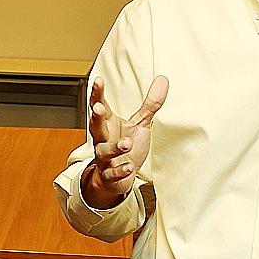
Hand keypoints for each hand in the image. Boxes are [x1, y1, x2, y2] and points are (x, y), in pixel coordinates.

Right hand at [81, 75, 168, 208]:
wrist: (116, 179)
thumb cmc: (126, 148)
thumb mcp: (140, 124)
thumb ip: (150, 104)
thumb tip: (163, 79)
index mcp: (108, 124)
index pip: (100, 106)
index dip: (98, 94)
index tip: (99, 80)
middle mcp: (103, 140)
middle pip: (95, 127)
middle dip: (96, 118)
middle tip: (98, 108)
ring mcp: (105, 158)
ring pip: (104, 152)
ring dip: (114, 148)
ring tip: (127, 143)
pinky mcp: (110, 176)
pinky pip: (112, 174)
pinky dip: (119, 171)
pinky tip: (129, 167)